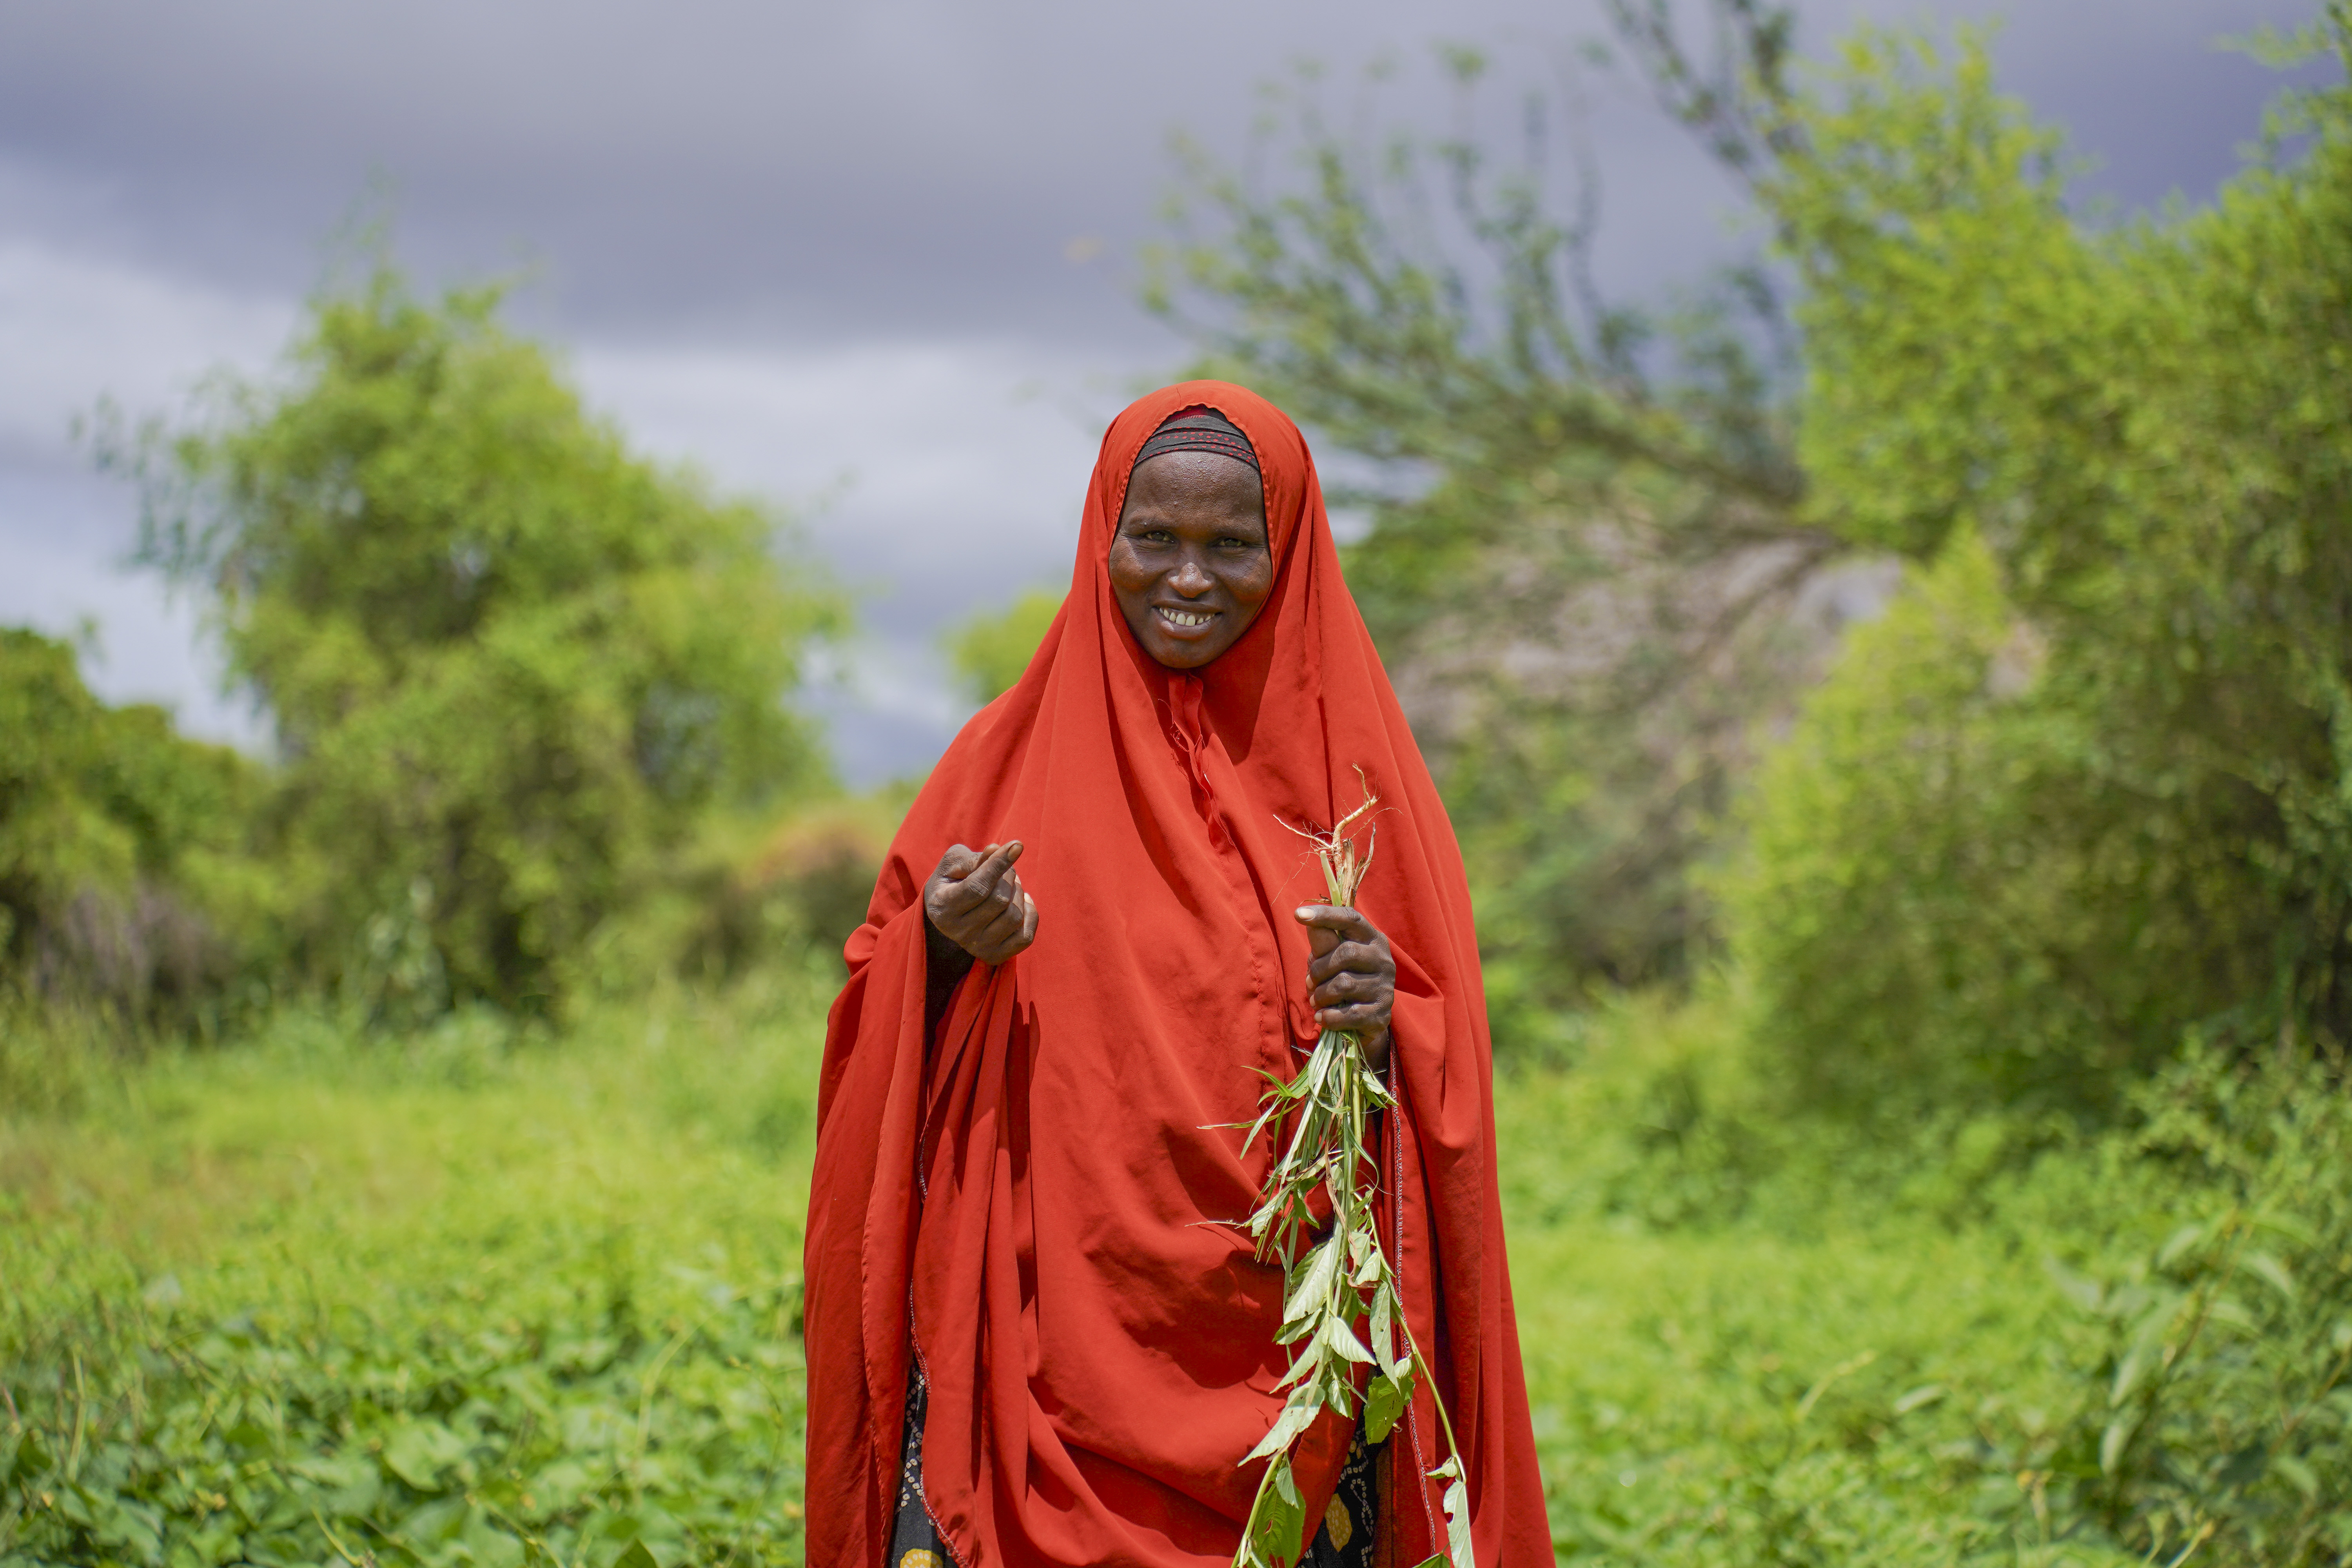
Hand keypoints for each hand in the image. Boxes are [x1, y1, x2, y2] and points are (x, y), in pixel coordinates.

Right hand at [924, 842, 1039, 966]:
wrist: (949, 912)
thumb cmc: (953, 880)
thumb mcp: (954, 863)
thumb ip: (974, 858)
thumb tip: (996, 849)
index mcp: (942, 908)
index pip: (977, 887)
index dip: (999, 865)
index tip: (1017, 845)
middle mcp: (958, 933)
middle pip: (1000, 900)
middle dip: (1009, 876)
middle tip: (1005, 870)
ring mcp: (977, 948)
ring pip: (1015, 916)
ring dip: (1018, 893)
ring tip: (1010, 885)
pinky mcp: (996, 956)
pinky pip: (1026, 936)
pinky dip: (1030, 913)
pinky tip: (1020, 902)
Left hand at [1295, 905, 1394, 1071]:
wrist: (1365, 1019)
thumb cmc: (1344, 979)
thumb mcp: (1331, 958)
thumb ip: (1323, 943)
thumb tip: (1311, 924)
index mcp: (1372, 939)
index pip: (1351, 919)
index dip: (1325, 915)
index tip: (1298, 915)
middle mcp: (1384, 960)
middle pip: (1346, 953)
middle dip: (1319, 969)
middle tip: (1310, 982)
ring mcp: (1385, 988)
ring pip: (1344, 985)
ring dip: (1321, 995)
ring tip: (1316, 1001)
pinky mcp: (1381, 1014)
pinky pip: (1349, 1014)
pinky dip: (1328, 1016)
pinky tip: (1321, 1017)